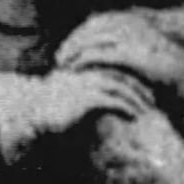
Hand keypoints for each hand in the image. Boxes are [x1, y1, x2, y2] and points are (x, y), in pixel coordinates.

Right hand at [13, 66, 154, 141]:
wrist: (30, 111)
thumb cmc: (45, 104)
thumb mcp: (65, 93)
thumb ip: (80, 90)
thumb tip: (90, 100)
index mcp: (85, 68)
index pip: (114, 69)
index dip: (131, 78)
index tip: (143, 88)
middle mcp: (88, 72)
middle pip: (122, 76)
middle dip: (139, 87)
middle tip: (153, 98)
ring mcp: (88, 84)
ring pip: (121, 88)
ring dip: (137, 99)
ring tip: (147, 110)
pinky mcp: (87, 98)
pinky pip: (113, 101)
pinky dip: (126, 107)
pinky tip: (134, 116)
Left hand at [56, 11, 183, 93]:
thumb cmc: (170, 64)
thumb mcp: (147, 48)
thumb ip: (130, 45)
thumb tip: (113, 52)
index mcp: (134, 19)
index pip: (98, 22)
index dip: (81, 33)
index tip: (68, 45)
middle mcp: (130, 24)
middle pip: (91, 28)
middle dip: (73, 41)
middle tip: (59, 56)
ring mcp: (131, 37)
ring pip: (92, 39)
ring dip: (74, 50)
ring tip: (62, 64)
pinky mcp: (131, 53)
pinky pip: (101, 54)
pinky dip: (85, 59)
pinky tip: (75, 69)